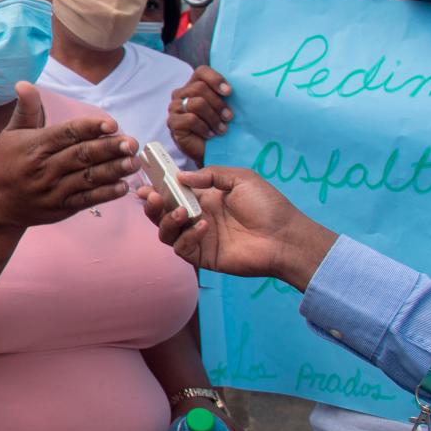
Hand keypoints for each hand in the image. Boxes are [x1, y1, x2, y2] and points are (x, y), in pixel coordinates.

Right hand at [0, 84, 136, 226]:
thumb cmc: (5, 163)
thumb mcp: (11, 133)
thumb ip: (26, 109)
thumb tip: (23, 83)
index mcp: (33, 146)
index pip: (66, 134)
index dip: (89, 128)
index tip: (111, 124)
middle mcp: (43, 168)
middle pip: (80, 156)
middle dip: (109, 149)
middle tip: (132, 142)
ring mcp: (52, 190)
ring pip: (87, 179)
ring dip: (113, 170)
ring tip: (133, 162)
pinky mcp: (59, 208)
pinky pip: (85, 200)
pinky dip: (105, 194)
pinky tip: (123, 186)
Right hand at [140, 166, 336, 290]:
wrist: (285, 237)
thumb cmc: (268, 206)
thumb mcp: (241, 179)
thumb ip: (211, 174)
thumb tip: (180, 176)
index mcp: (205, 199)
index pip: (173, 193)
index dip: (157, 188)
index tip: (145, 182)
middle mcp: (197, 218)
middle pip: (162, 213)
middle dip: (152, 205)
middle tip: (152, 196)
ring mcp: (198, 238)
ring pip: (166, 232)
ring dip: (166, 220)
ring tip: (180, 212)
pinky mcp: (202, 256)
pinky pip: (181, 248)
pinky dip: (186, 236)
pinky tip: (203, 226)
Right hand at [167, 66, 232, 164]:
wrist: (211, 151)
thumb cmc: (219, 127)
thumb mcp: (225, 108)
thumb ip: (227, 96)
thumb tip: (245, 85)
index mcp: (194, 86)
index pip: (201, 71)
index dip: (215, 79)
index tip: (229, 92)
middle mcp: (182, 94)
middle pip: (199, 88)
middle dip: (218, 103)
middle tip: (229, 117)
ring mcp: (175, 108)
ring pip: (196, 103)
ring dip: (213, 117)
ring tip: (222, 129)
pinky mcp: (173, 123)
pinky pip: (190, 119)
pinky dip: (204, 127)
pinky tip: (210, 134)